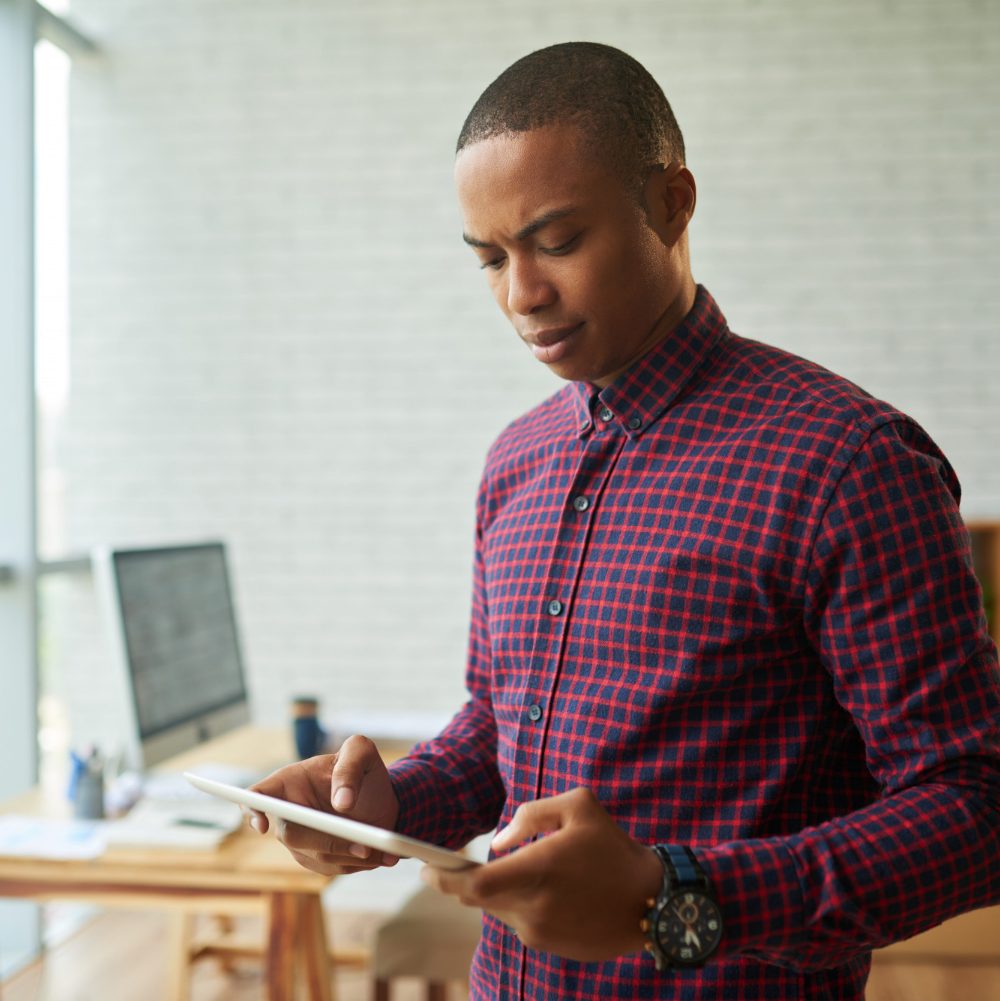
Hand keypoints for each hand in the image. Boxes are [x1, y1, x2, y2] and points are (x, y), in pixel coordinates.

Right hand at [247, 734, 399, 875]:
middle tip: (365, 845)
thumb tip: (341, 802)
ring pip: (317, 857)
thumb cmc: (364, 769)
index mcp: (290, 782)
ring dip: (351, 856)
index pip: (258, 795)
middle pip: (292, 835)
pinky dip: (359, 864)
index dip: (252, 810)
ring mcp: (301, 840)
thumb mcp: (361, 752)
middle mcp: (290, 813)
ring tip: (381, 848)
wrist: (382, 798)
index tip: (263, 825)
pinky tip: (383, 855)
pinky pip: (333, 868)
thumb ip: (350, 765)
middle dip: (328, 842)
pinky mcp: (318, 860)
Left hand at [421, 787, 661, 961]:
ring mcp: (541, 933)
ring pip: (497, 911)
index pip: (474, 884)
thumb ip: (531, 814)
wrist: (653, 901)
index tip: (425, 868)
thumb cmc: (613, 846)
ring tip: (518, 871)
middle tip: (448, 868)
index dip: (444, 877)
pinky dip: (518, 906)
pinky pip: (520, 923)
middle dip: (459, 883)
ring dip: (495, 893)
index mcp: (538, 870)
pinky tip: (545, 891)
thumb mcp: (579, 805)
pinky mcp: (551, 947)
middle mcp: (533, 907)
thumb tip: (497, 842)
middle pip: (476, 900)